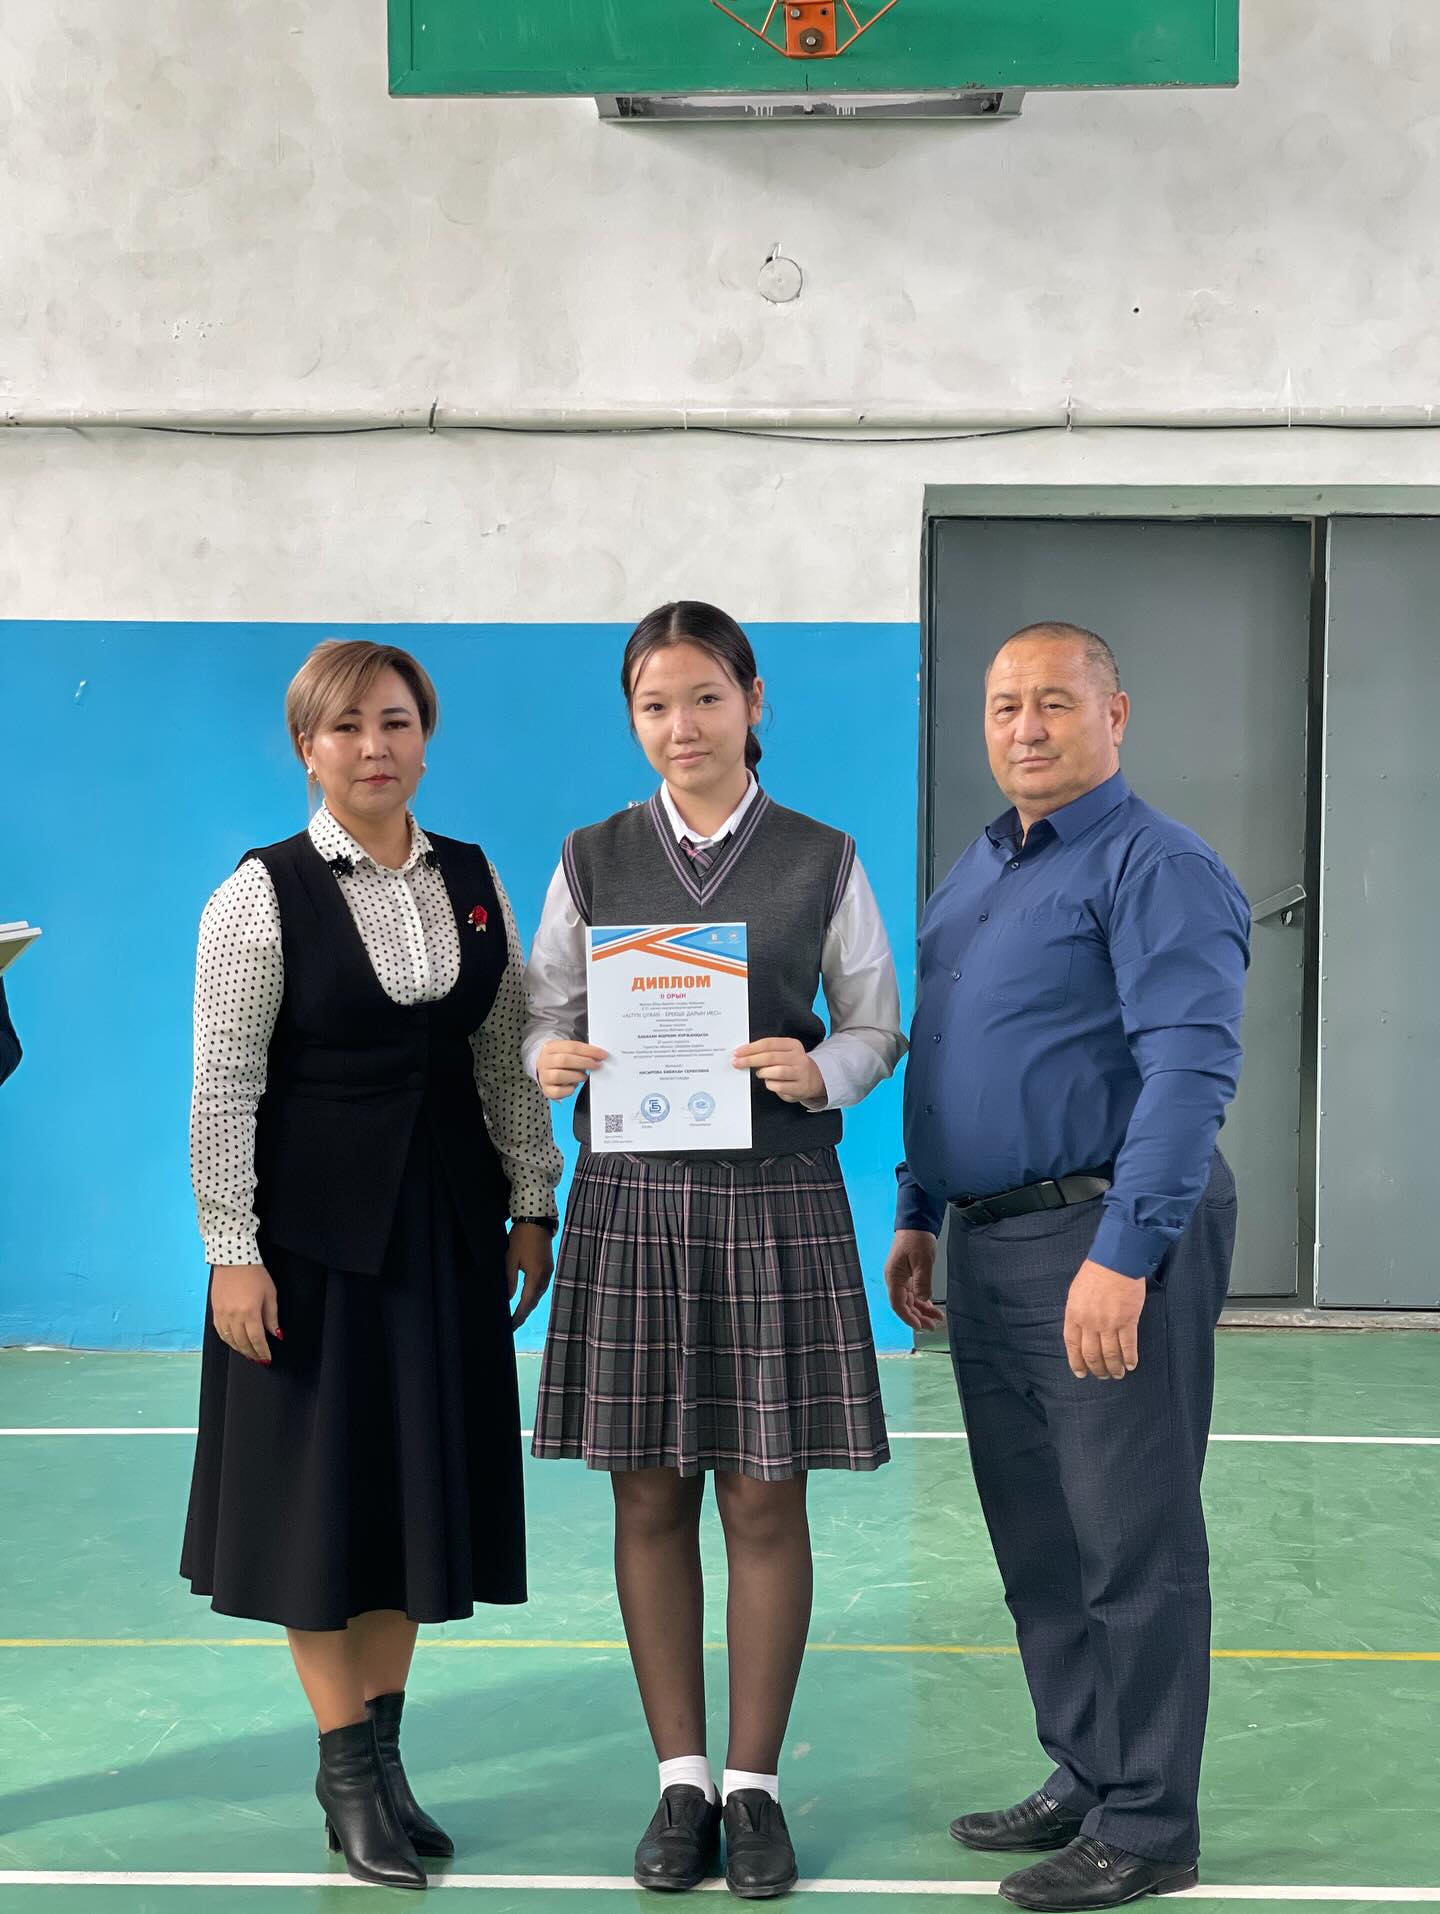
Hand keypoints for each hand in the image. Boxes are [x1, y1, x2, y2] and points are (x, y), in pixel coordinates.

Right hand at [211, 1263, 279, 1364]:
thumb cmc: (254, 1274)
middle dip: (252, 1353)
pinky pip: (220, 1332)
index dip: (262, 1351)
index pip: (257, 1339)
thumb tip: (275, 1333)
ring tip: (249, 1353)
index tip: (267, 1358)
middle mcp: (234, 1316)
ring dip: (240, 1349)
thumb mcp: (270, 1294)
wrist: (233, 1259)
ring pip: (230, 1340)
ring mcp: (222, 1314)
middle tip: (259, 1359)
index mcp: (249, 1312)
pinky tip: (235, 1342)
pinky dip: (228, 1340)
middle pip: (243, 1343)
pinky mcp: (215, 1311)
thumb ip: (272, 1316)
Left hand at [507, 1222, 554, 1328]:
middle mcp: (545, 1277)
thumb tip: (508, 1298)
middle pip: (534, 1301)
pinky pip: (541, 1287)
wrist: (537, 1222)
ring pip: (538, 1295)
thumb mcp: (510, 1259)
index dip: (519, 1315)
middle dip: (524, 1314)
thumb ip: (509, 1280)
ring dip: (529, 1305)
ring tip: (518, 1315)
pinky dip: (533, 1296)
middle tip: (513, 1325)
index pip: (526, 1302)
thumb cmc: (521, 1238)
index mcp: (535, 1276)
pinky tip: (526, 1299)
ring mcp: (548, 1272)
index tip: (511, 1325)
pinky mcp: (548, 1268)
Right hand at [536, 1040, 607, 1100]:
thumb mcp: (566, 1050)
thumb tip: (598, 1056)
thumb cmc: (559, 1060)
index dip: (590, 1051)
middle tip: (596, 1065)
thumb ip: (581, 1052)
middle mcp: (545, 1061)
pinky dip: (569, 1089)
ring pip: (559, 1075)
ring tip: (583, 1076)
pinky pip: (558, 1091)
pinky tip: (574, 1085)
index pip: (572, 1046)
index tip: (602, 1055)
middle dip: (584, 1063)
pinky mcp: (546, 1090)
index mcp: (550, 1047)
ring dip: (576, 1076)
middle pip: (565, 1060)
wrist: (543, 1069)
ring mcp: (544, 1076)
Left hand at [734, 1037, 825, 1104]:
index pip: (768, 1043)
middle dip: (750, 1060)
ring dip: (763, 1073)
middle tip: (738, 1063)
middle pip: (770, 1057)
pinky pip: (779, 1086)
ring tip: (759, 1073)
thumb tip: (744, 1055)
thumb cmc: (792, 1065)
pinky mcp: (800, 1087)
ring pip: (777, 1071)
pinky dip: (770, 1085)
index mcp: (792, 1045)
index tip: (738, 1052)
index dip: (751, 1048)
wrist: (814, 1079)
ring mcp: (801, 1072)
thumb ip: (767, 1052)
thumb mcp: (784, 1053)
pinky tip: (769, 1082)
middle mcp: (798, 1057)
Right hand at [884, 1230, 943, 1332]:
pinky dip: (923, 1301)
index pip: (898, 1304)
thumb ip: (922, 1282)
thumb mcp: (922, 1261)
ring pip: (911, 1300)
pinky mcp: (908, 1275)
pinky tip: (932, 1307)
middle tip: (933, 1326)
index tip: (921, 1326)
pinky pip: (914, 1293)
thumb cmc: (917, 1239)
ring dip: (922, 1310)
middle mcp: (895, 1280)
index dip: (909, 1317)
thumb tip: (922, 1300)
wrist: (917, 1223)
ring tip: (937, 1318)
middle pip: (905, 1305)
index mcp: (894, 1277)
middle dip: (918, 1317)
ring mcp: (901, 1278)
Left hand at [1063, 1258, 1145, 1379]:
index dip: (1076, 1362)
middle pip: (1091, 1354)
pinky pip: (1128, 1346)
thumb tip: (1080, 1329)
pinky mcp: (1128, 1321)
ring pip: (1110, 1354)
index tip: (1081, 1373)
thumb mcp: (1076, 1292)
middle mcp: (1089, 1323)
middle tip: (1102, 1376)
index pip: (1072, 1345)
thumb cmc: (1095, 1272)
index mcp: (1074, 1314)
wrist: (1116, 1261)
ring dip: (1114, 1367)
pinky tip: (1131, 1365)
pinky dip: (1129, 1358)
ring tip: (1117, 1374)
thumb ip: (1077, 1312)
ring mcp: (1109, 1323)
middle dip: (1097, 1369)